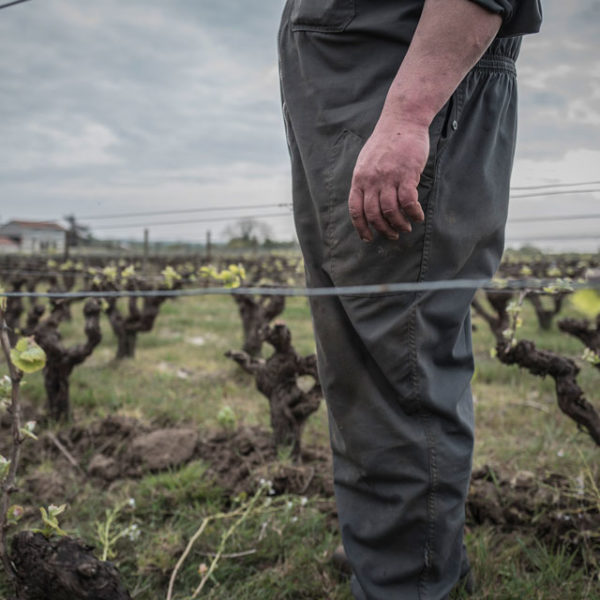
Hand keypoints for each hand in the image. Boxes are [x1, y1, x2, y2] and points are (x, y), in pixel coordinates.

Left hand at [348, 118, 429, 241]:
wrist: (402, 120)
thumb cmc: (386, 141)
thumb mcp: (366, 161)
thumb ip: (365, 181)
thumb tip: (366, 201)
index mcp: (359, 178)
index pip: (356, 209)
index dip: (361, 227)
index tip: (368, 238)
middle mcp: (371, 180)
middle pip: (374, 214)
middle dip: (383, 230)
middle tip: (392, 235)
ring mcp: (388, 178)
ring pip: (391, 211)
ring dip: (399, 224)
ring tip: (405, 228)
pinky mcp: (406, 174)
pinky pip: (408, 202)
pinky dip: (413, 213)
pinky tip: (417, 217)